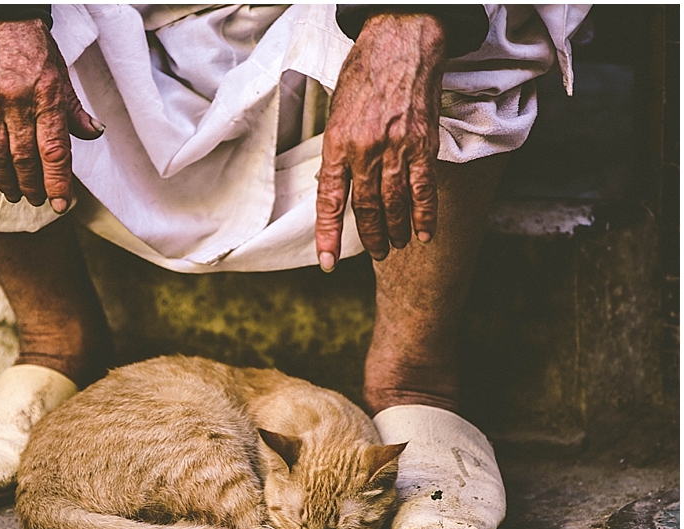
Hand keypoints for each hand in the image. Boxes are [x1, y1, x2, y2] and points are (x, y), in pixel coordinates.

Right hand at [0, 19, 103, 212]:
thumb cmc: (29, 45)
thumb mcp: (59, 72)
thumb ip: (73, 108)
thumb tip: (94, 133)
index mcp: (47, 95)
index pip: (54, 150)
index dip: (57, 182)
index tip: (59, 203)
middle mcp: (17, 101)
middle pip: (25, 159)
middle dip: (32, 186)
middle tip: (36, 199)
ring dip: (6, 181)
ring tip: (13, 193)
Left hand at [315, 12, 446, 268]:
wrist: (400, 43)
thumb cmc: (364, 75)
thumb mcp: (336, 113)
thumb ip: (338, 152)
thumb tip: (337, 186)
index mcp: (337, 144)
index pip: (329, 201)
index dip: (327, 235)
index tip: (327, 261)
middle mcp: (365, 151)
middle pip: (365, 208)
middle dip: (370, 237)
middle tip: (376, 252)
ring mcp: (396, 150)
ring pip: (394, 204)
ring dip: (396, 230)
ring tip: (395, 245)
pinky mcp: (423, 145)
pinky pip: (424, 189)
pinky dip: (425, 215)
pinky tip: (425, 233)